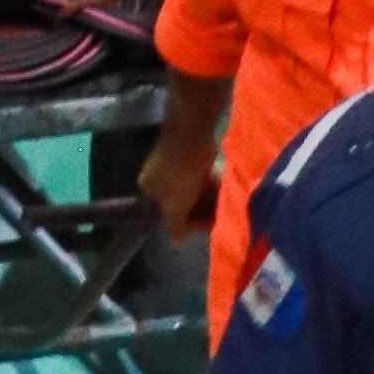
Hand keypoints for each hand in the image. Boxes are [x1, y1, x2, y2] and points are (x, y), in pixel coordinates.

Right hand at [142, 85, 220, 242]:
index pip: (169, 214)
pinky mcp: (190, 151)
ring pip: (195, 188)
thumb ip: (174, 226)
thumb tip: (174, 244)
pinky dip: (212, 180)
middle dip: (202, 209)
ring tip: (225, 198)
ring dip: (210, 196)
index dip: (190, 223)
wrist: (192, 129)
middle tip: (220, 213)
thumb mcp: (176, 204)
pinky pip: (201, 173)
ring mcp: (174, 162)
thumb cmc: (181, 171)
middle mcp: (158, 174)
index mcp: (149, 187)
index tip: (209, 224)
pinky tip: (223, 182)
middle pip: (183, 201)